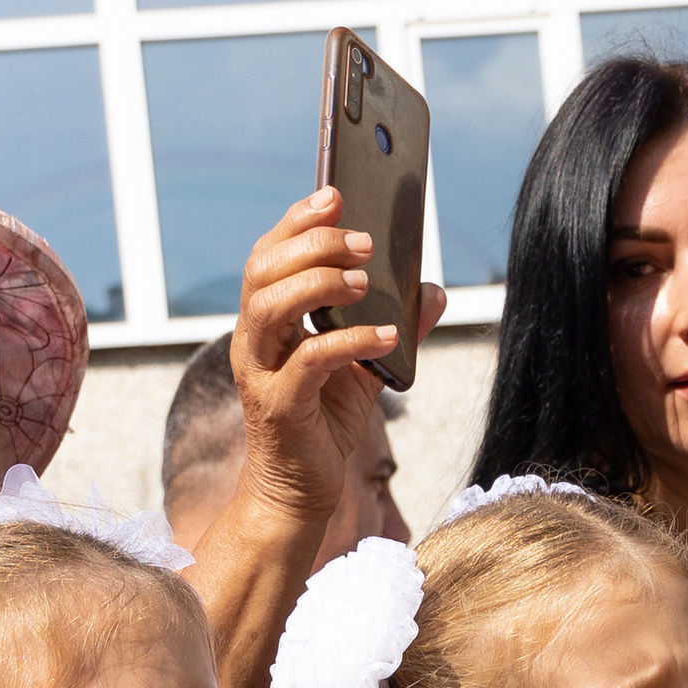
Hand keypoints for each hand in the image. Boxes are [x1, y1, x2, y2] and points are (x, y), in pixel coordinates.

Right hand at [227, 189, 447, 536]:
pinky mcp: (280, 406)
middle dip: (314, 244)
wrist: (299, 492)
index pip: (270, 255)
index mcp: (267, 321)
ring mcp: (261, 372)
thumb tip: (432, 291)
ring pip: (272, 305)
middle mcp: (255, 339)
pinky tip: (385, 335)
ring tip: (367, 282)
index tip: (335, 195)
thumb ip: (395, 329)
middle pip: (265, 269)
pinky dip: (350, 342)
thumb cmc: (323, 425)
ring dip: (321, 283)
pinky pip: (310, 360)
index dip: (298, 221)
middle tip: (364, 241)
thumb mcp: (365, 370)